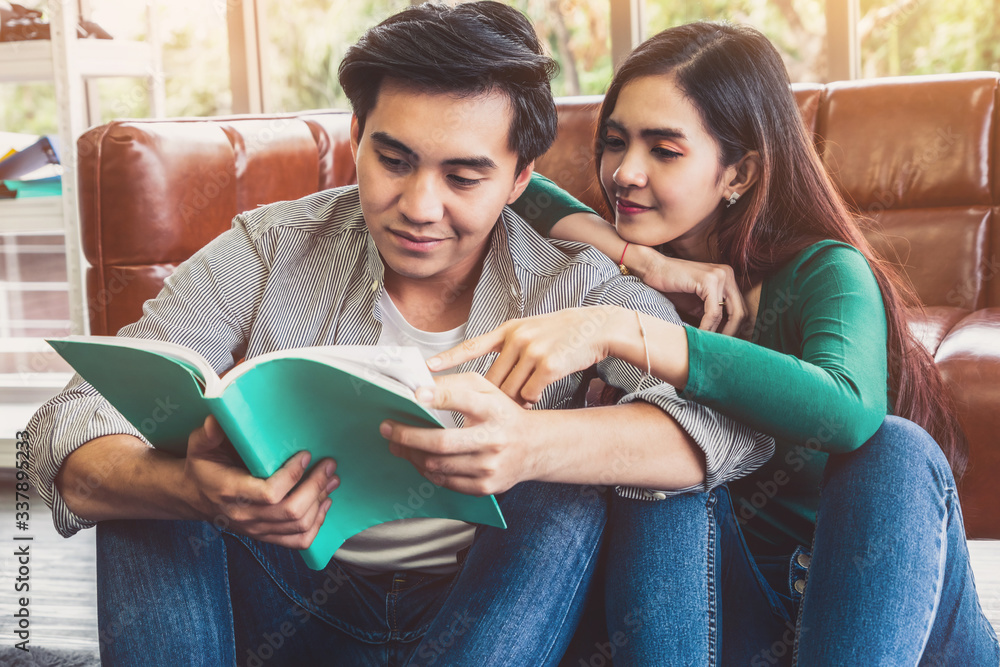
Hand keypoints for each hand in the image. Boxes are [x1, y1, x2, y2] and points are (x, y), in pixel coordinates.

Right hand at [182, 415, 339, 548]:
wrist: (195, 497)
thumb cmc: (203, 467)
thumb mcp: (199, 446)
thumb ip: (208, 433)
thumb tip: (217, 419)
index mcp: (230, 492)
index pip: (269, 493)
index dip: (292, 475)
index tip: (306, 455)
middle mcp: (245, 516)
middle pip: (291, 511)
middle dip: (316, 486)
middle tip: (329, 465)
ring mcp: (257, 529)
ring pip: (298, 525)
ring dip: (320, 501)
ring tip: (332, 480)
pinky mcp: (266, 536)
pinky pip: (298, 541)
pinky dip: (317, 524)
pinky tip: (324, 504)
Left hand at [380, 373, 546, 495]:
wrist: (533, 447)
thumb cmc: (502, 413)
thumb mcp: (486, 389)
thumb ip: (455, 384)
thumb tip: (420, 386)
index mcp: (493, 410)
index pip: (460, 400)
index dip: (434, 397)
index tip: (413, 395)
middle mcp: (493, 439)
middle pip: (441, 442)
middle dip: (407, 435)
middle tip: (388, 427)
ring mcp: (489, 466)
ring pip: (437, 464)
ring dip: (411, 454)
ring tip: (397, 444)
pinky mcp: (484, 487)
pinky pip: (445, 481)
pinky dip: (425, 469)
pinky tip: (418, 458)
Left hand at [428, 306, 615, 403]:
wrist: (596, 328)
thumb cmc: (562, 334)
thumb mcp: (530, 331)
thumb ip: (507, 349)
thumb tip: (488, 381)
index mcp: (508, 330)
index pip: (472, 346)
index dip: (448, 358)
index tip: (426, 368)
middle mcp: (516, 338)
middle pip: (491, 380)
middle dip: (488, 399)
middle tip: (483, 414)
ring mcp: (532, 351)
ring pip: (509, 391)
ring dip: (511, 403)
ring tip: (515, 408)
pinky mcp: (549, 365)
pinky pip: (531, 395)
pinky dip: (531, 401)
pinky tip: (535, 400)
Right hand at [630, 246, 746, 335]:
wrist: (652, 269)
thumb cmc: (672, 287)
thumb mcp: (697, 304)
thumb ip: (712, 316)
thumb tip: (723, 338)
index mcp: (728, 278)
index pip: (741, 309)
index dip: (734, 329)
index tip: (724, 344)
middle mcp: (728, 274)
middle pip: (742, 312)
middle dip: (732, 334)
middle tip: (720, 348)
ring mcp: (720, 276)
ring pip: (732, 313)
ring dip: (720, 333)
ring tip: (709, 344)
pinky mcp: (709, 280)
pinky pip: (714, 312)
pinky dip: (707, 327)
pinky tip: (699, 334)